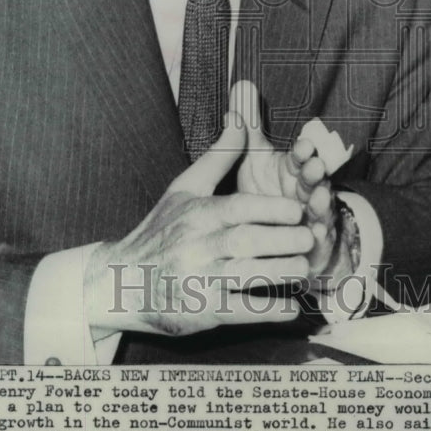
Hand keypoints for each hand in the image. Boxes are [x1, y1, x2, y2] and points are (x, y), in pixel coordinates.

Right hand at [84, 112, 313, 338]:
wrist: (119, 280)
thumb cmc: (160, 230)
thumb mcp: (183, 188)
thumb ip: (218, 157)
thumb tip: (240, 118)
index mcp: (195, 214)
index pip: (236, 208)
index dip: (269, 208)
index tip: (296, 208)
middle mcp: (195, 246)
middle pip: (244, 242)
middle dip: (280, 240)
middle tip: (310, 236)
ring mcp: (196, 280)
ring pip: (244, 276)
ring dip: (279, 273)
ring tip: (304, 267)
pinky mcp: (198, 311)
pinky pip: (237, 311)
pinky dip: (265, 311)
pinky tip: (290, 308)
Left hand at [233, 81, 350, 286]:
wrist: (283, 232)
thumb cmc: (268, 189)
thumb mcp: (256, 157)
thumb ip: (250, 126)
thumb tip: (241, 85)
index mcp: (291, 169)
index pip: (299, 157)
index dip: (302, 152)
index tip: (301, 145)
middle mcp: (305, 190)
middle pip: (313, 180)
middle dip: (315, 174)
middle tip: (314, 168)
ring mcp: (312, 216)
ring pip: (319, 208)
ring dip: (320, 204)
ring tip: (317, 200)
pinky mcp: (314, 242)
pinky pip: (318, 239)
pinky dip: (319, 237)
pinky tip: (317, 235)